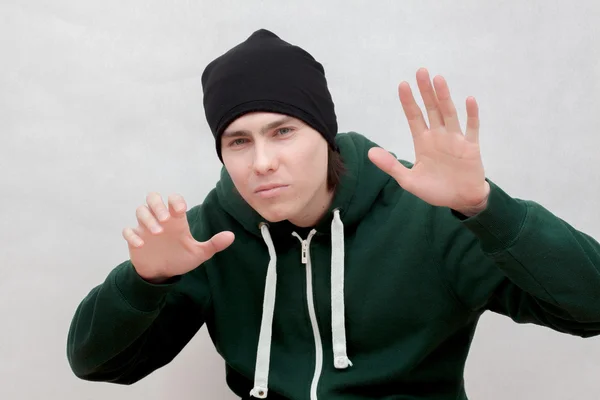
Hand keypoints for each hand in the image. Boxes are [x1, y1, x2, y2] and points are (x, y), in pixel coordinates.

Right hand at [122, 193, 234, 282]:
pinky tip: (141, 244)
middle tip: (166, 220)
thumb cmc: (180, 258)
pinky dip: (132, 235)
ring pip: (140, 210)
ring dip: (147, 219)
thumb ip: (213, 244)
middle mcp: (160, 220)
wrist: (163, 274)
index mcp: (176, 220)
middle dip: (157, 205)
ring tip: (157, 233)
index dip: (176, 201)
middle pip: (152, 198)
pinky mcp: (135, 239)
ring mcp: (146, 228)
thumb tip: (231, 236)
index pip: (174, 199)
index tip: (181, 210)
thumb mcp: (199, 254)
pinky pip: (128, 230)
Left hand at [368, 68, 489, 215]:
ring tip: (439, 79)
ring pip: (449, 114)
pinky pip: (471, 128)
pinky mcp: (471, 147)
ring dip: (444, 97)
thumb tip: (370, 153)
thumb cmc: (435, 189)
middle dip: (425, 91)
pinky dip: (471, 115)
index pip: (414, 117)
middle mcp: (438, 136)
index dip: (408, 101)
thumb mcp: (408, 180)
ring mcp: (455, 139)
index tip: (402, 85)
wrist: (460, 201)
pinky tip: (469, 100)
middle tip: (421, 71)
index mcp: (423, 142)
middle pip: (431, 109)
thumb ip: (391, 165)